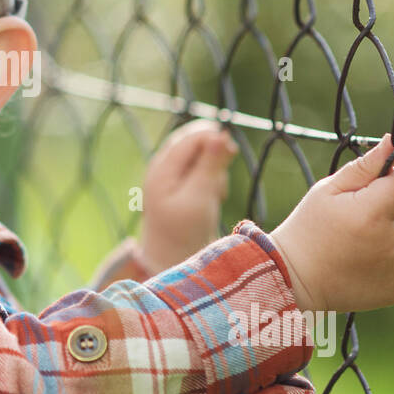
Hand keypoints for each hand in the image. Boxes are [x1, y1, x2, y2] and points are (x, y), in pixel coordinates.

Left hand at [137, 118, 239, 272]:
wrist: (174, 259)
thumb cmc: (185, 231)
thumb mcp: (200, 197)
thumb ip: (209, 165)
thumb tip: (220, 134)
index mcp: (161, 169)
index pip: (190, 137)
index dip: (213, 139)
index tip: (232, 152)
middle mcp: (162, 167)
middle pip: (193, 141)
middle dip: (213, 153)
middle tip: (223, 175)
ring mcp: (170, 175)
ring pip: (199, 155)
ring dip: (214, 168)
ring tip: (216, 193)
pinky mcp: (180, 184)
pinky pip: (200, 169)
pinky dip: (211, 178)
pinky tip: (213, 196)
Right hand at [269, 134, 393, 313]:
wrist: (298, 279)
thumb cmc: (310, 228)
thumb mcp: (327, 190)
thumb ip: (364, 167)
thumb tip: (392, 141)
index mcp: (371, 214)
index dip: (389, 181)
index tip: (366, 192)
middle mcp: (392, 242)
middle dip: (389, 206)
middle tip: (356, 219)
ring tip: (361, 240)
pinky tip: (371, 255)